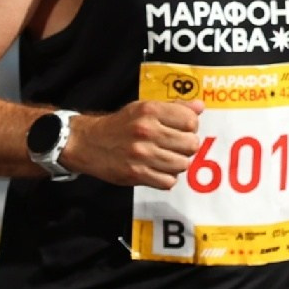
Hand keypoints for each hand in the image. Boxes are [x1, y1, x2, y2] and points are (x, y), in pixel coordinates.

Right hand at [60, 101, 200, 188]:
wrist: (88, 143)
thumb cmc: (120, 125)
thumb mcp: (143, 108)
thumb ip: (173, 107)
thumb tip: (200, 108)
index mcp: (149, 110)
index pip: (191, 121)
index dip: (190, 127)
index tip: (181, 130)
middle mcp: (146, 131)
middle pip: (191, 145)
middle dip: (186, 147)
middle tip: (175, 146)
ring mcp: (141, 154)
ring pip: (182, 165)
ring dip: (177, 164)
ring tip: (166, 159)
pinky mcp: (136, 173)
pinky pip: (168, 181)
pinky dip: (166, 178)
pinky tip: (157, 170)